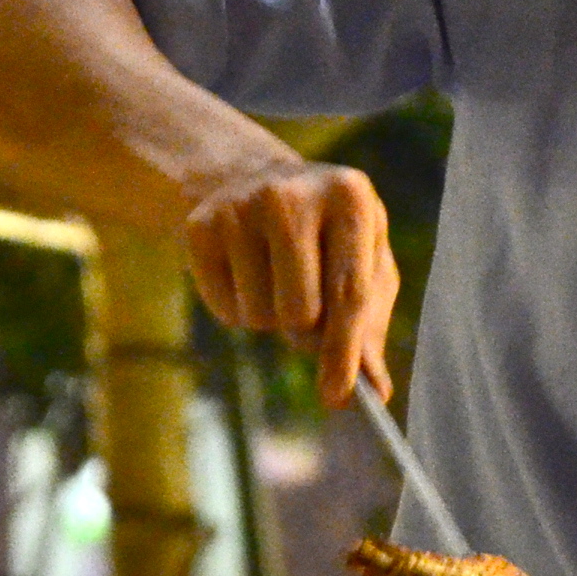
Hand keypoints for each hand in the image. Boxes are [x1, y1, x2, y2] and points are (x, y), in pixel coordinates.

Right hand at [178, 150, 399, 406]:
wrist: (250, 178)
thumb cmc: (325, 234)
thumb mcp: (362, 262)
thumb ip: (370, 325)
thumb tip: (376, 390)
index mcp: (351, 196)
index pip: (350, 291)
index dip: (344, 351)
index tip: (338, 396)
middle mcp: (294, 193)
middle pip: (300, 313)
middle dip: (305, 330)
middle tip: (305, 304)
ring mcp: (241, 205)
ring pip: (261, 316)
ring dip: (271, 318)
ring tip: (274, 277)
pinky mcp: (200, 226)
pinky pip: (225, 310)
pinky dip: (239, 308)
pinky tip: (245, 270)